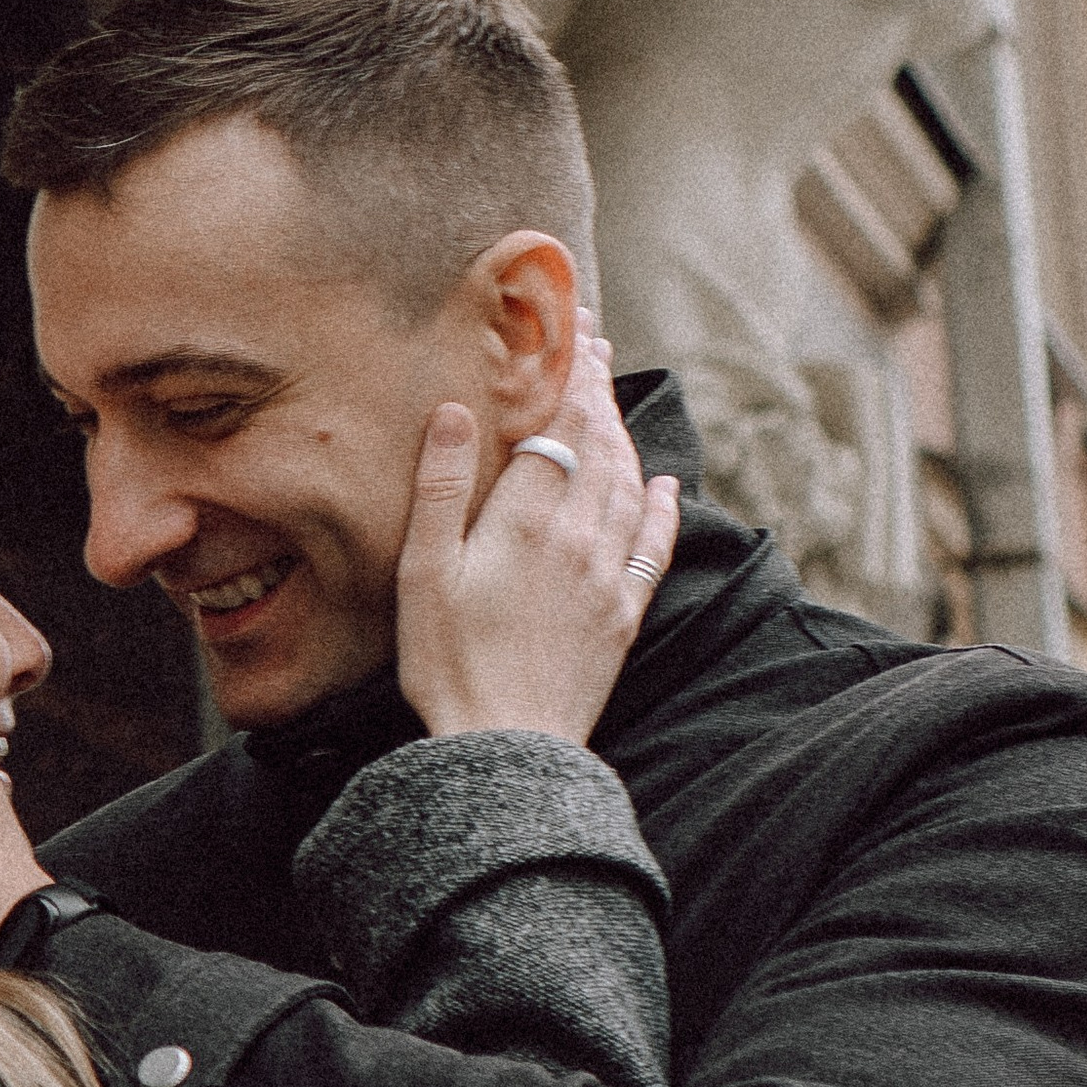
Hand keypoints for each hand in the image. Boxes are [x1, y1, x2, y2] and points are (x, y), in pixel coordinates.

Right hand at [396, 328, 680, 743]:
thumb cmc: (447, 662)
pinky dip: (661, 508)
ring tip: (616, 404)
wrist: (507, 747)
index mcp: (527, 520)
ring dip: (626, 437)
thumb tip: (453, 410)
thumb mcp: (423, 572)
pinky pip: (654, 546)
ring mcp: (609, 577)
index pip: (560, 428)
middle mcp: (579, 537)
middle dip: (600, 394)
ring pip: (629, 486)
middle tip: (598, 353)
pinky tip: (664, 486)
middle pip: (601, 447)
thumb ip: (440, 488)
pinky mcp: (624, 615)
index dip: (571, 379)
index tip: (578, 339)